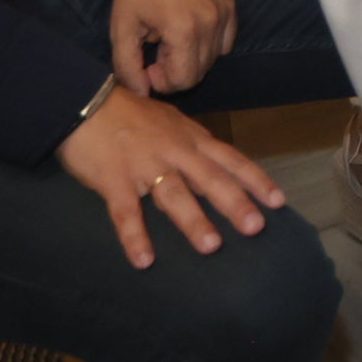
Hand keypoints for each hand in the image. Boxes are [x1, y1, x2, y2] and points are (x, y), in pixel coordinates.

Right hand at [58, 84, 284, 268]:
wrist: (84, 101)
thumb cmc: (128, 114)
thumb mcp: (169, 122)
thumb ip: (191, 143)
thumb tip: (216, 163)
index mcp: (190, 138)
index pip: (230, 160)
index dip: (254, 180)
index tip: (278, 202)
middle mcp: (174, 151)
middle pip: (210, 178)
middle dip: (234, 202)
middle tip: (256, 227)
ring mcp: (144, 165)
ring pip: (173, 194)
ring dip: (193, 220)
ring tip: (211, 246)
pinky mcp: (114, 179)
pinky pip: (125, 212)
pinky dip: (134, 236)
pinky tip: (144, 260)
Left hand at [110, 0, 237, 97]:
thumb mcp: (122, 28)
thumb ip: (128, 67)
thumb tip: (142, 94)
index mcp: (184, 30)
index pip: (184, 80)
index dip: (162, 82)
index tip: (148, 64)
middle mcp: (211, 23)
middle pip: (200, 72)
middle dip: (176, 71)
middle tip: (158, 53)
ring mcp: (224, 13)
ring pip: (213, 58)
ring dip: (191, 57)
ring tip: (171, 39)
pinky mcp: (230, 5)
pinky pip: (226, 41)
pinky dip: (209, 45)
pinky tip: (190, 31)